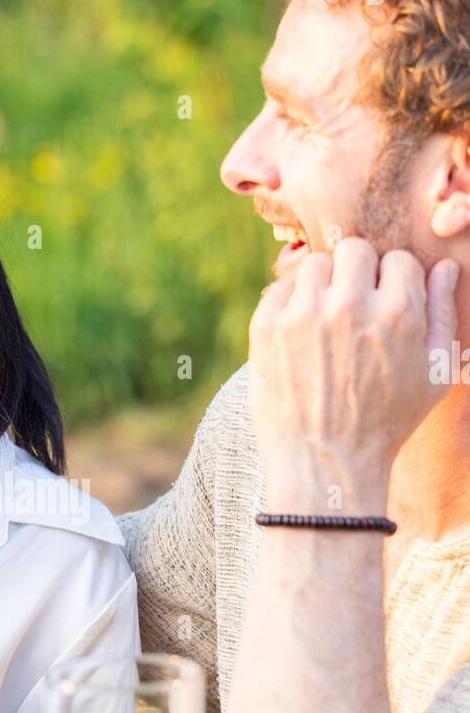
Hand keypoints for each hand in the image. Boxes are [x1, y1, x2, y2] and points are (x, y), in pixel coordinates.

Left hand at [249, 239, 458, 513]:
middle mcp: (350, 305)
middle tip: (354, 309)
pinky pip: (280, 288)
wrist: (324, 462)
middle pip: (355, 250)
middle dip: (358, 274)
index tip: (385, 310)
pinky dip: (290, 305)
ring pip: (315, 264)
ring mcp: (304, 313)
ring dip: (322, 286)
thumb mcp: (433, 375)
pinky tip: (300, 336)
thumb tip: (446, 267)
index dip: (395, 284)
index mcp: (398, 312)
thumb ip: (443, 313)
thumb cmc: (386, 422)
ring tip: (326, 322)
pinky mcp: (267, 325)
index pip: (399, 260)